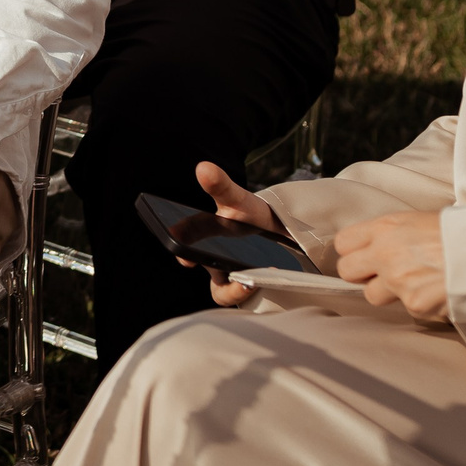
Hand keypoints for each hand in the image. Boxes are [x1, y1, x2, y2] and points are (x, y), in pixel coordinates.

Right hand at [189, 161, 281, 308]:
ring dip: (241, 292)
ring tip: (257, 280)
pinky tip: (270, 280)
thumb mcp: (237, 199)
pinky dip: (256, 293)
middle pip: (214, 284)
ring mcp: (235, 279)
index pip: (188, 253)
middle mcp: (216, 265)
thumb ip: (221, 186)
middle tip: (242, 282)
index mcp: (205, 244)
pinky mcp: (253, 289)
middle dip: (226, 287)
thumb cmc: (250, 216)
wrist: (280, 230)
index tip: (186, 259)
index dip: (185, 257)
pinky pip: (249, 298)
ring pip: (230, 295)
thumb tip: (203, 167)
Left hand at [333, 210, 447, 322]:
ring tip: (416, 282)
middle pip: (347, 271)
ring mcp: (397, 281)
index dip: (352, 251)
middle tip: (380, 273)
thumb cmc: (460, 230)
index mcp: (384, 228)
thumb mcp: (419, 220)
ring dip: (390, 293)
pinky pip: (407, 309)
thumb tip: (378, 246)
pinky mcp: (414, 304)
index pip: (343, 243)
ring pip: (373, 296)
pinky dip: (420, 304)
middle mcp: (384, 254)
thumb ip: (392, 234)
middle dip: (361, 275)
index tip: (363, 255)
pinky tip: (438, 291)